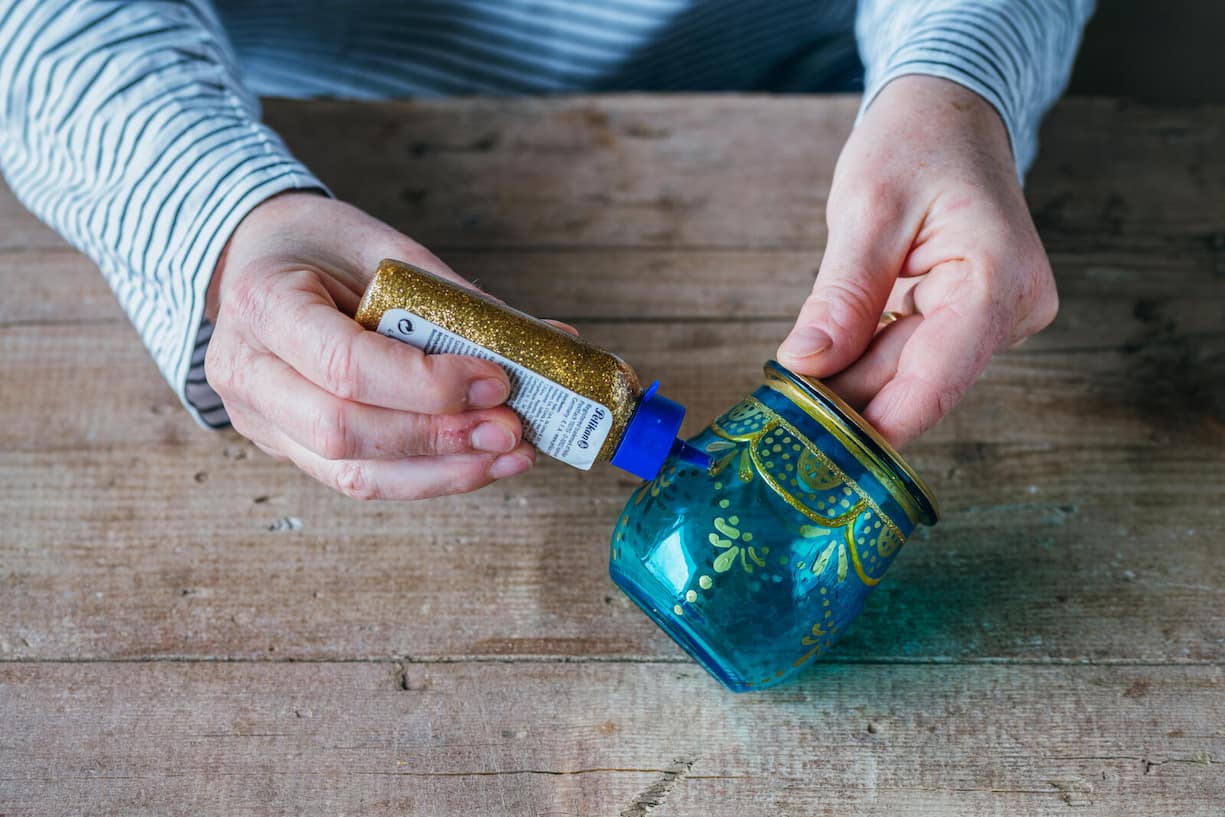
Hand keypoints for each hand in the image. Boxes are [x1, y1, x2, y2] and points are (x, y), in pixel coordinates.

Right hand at [204, 192, 535, 498]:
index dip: (427, 383)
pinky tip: (479, 463)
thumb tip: (546, 341)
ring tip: (511, 455)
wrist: (254, 259)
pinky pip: (359, 480)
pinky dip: (426, 477)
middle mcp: (246, 372)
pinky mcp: (287, 449)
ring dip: (443, 472)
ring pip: (352, 475)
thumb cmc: (317, 245)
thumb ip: (450, 298)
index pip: (345, 364)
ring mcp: (260, 421)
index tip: (497, 379)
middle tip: (512, 428)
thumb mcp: (380, 246)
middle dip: (439, 436)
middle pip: (344, 431)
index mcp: (262, 305)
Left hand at [778, 76, 1057, 447]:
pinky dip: (865, 360)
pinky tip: (823, 365)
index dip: (873, 427)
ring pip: (909, 374)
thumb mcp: (866, 209)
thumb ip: (842, 295)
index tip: (815, 457)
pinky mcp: (973, 321)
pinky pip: (911, 356)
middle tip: (777, 421)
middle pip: (916, 382)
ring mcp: (997, 319)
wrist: (950, 114)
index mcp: (999, 280)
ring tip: (789, 391)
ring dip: (850, 382)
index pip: (934, 382)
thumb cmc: (916, 143)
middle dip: (846, 402)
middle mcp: (1012, 310)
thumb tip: (806, 365)